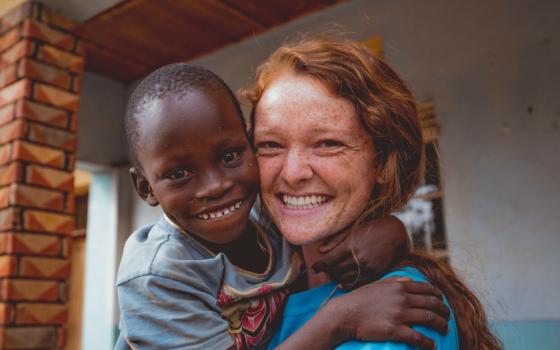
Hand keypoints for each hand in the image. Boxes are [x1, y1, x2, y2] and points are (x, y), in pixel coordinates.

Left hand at [312, 216, 409, 288]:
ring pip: (345, 278)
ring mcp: (367, 267)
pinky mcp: (375, 274)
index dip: (319, 266)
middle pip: (336, 270)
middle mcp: (358, 258)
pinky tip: (343, 282)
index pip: (329, 260)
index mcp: (350, 245)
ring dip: (337, 277)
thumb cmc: (372, 228)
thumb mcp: (352, 229)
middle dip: (328, 271)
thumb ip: (335, 240)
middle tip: (325, 269)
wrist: (395, 234)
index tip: (314, 268)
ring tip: (334, 274)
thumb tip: (320, 251)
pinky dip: (348, 284)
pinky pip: (357, 283)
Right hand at [327, 278, 449, 349]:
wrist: (345, 313)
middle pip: (432, 304)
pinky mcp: (394, 330)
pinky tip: (432, 346)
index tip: (442, 302)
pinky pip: (418, 338)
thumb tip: (410, 280)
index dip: (439, 296)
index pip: (427, 289)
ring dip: (441, 325)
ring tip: (445, 330)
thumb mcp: (377, 284)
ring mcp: (399, 314)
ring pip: (430, 319)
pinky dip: (428, 343)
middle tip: (447, 317)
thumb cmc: (359, 299)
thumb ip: (395, 280)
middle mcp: (402, 298)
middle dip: (444, 311)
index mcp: (399, 286)